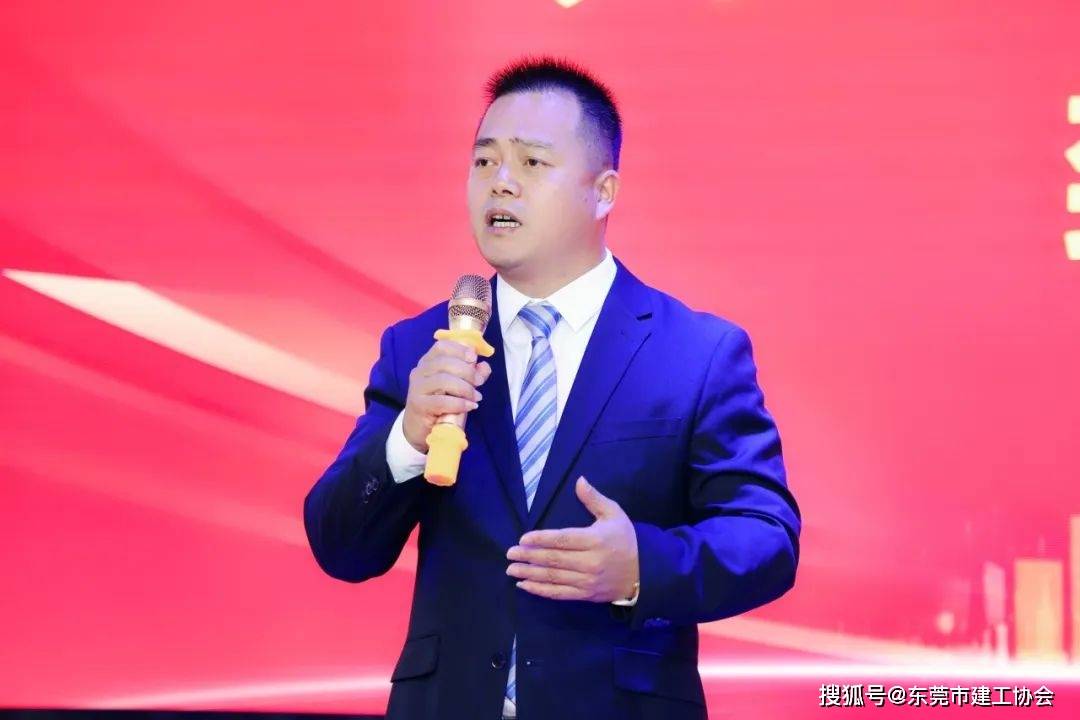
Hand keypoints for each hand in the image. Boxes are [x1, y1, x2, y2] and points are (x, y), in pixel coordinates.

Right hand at [403, 339, 492, 452]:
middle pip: (444, 362)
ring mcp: (417, 388)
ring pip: (443, 380)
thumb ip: (471, 375)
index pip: (441, 346)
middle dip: (467, 371)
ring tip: (476, 397)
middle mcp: (419, 372)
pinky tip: (470, 406)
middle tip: (480, 382)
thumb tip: (484, 366)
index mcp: (428, 362)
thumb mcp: (457, 387)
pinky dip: (460, 403)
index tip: (474, 357)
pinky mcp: (419, 405)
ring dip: (465, 388)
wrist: (418, 428)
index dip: (459, 349)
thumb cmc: (439, 405)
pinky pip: (441, 401)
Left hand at [506, 476, 638, 601]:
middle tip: (510, 554)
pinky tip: (525, 585)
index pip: (562, 540)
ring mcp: (587, 581)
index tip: (523, 539)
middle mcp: (590, 562)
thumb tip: (579, 480)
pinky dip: (541, 590)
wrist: (646, 572)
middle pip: (554, 559)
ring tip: (512, 569)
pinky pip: (560, 593)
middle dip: (529, 557)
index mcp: (595, 540)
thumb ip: (594, 499)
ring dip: (530, 574)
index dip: (541, 539)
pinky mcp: (586, 595)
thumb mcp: (614, 514)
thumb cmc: (626, 540)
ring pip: (554, 577)